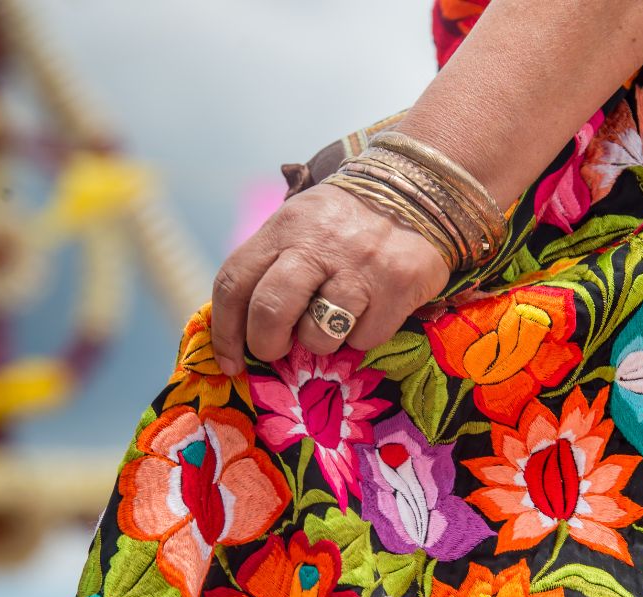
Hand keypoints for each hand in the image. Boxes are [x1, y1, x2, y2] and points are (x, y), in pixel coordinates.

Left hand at [210, 183, 449, 372]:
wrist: (417, 189)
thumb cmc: (346, 219)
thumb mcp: (300, 223)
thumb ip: (271, 265)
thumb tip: (244, 329)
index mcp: (284, 227)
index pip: (234, 282)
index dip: (225, 331)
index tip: (228, 361)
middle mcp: (319, 244)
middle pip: (270, 311)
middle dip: (266, 344)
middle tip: (276, 351)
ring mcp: (360, 266)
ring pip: (318, 335)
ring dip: (320, 342)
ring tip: (334, 321)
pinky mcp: (398, 285)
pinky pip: (365, 338)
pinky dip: (362, 335)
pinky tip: (371, 310)